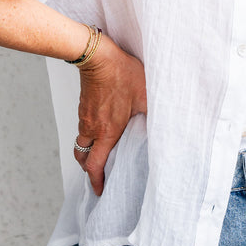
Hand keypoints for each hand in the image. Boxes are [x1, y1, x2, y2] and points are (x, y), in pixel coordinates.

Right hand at [73, 33, 146, 195]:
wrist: (98, 56)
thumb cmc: (122, 74)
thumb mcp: (145, 95)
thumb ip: (152, 114)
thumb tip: (164, 126)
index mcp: (107, 132)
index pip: (94, 165)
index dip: (96, 181)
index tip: (99, 190)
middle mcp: (92, 128)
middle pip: (83, 158)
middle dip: (90, 170)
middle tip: (99, 175)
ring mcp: (85, 117)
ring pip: (82, 143)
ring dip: (89, 153)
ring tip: (101, 155)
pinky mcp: (83, 107)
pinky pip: (83, 129)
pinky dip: (89, 137)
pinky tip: (102, 131)